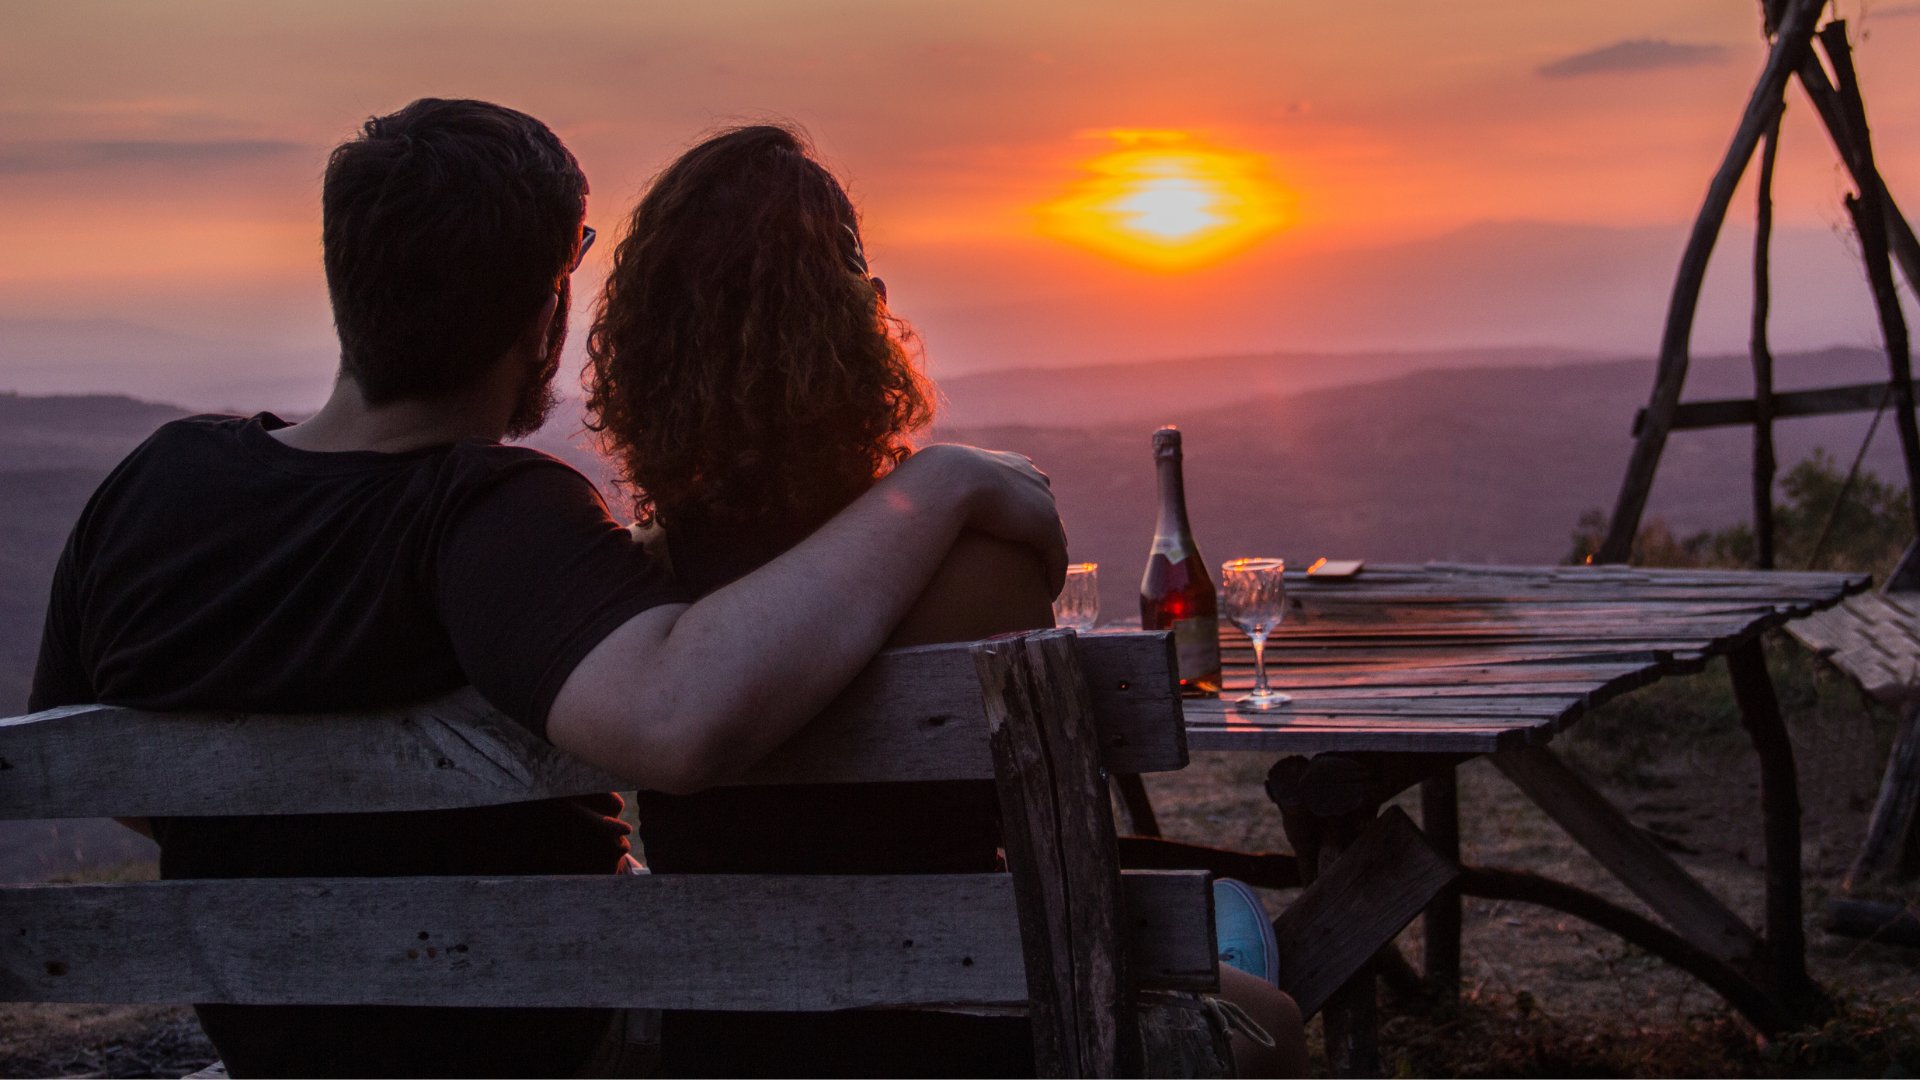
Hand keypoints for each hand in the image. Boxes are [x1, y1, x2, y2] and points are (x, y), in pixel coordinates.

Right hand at [898, 444, 1068, 594]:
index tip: (1020, 529)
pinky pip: (1057, 558)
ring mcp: (1042, 503)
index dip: (1025, 509)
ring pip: (1054, 538)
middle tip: (1036, 561)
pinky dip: (1055, 576)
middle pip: (1045, 512)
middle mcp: (1032, 479)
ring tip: (1043, 582)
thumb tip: (907, 495)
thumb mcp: (935, 478)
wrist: (950, 479)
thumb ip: (933, 487)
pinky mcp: (1045, 527)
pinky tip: (1049, 594)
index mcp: (1010, 463)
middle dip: (1043, 535)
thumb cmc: (933, 479)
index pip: (1028, 487)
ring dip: (1051, 560)